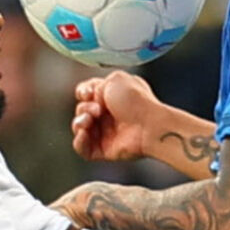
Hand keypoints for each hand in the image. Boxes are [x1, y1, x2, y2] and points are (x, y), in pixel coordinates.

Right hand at [71, 73, 211, 172]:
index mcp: (112, 97)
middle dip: (84, 108)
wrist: (150, 124)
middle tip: (97, 110)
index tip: (87, 93)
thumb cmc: (137, 101)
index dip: (83, 92)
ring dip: (79, 123)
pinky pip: (83, 149)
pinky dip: (79, 141)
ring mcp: (106, 133)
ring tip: (89, 121)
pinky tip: (84, 133)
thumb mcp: (115, 79)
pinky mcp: (105, 150)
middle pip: (81, 110)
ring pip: (79, 128)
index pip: (87, 94)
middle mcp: (108, 115)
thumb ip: (95, 84)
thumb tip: (87, 98)